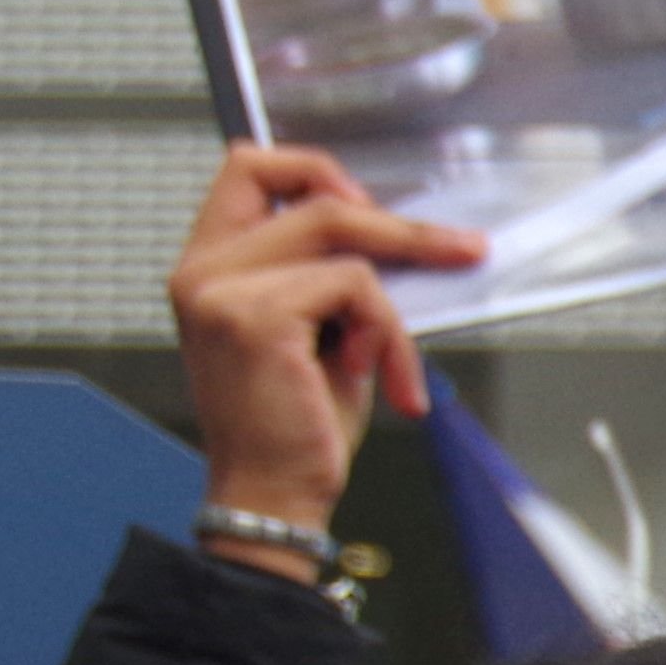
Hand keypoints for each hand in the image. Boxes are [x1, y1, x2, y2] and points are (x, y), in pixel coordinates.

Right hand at [164, 143, 481, 565]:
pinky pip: (357, 288)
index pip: (250, 169)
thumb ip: (334, 279)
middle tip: (462, 251)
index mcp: (210, 266)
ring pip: (345, 243)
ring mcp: (222, 288)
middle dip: (400, 228)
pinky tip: (383, 383)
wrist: (273, 495)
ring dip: (391, 309)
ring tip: (397, 369)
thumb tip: (402, 239)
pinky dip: (389, 336)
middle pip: (312, 196)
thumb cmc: (298, 426)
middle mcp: (203, 269)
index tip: (374, 209)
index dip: (318, 173)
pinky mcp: (256, 315)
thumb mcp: (321, 335)